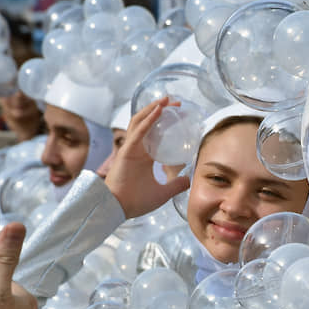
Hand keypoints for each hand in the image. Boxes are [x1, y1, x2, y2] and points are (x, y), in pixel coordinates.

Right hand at [104, 97, 190, 217]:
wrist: (119, 209)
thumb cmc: (136, 201)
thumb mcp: (164, 192)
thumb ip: (177, 185)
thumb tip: (190, 180)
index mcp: (144, 156)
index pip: (155, 134)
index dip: (165, 123)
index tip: (180, 116)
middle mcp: (136, 149)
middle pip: (148, 123)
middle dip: (161, 110)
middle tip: (176, 103)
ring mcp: (130, 148)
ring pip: (141, 122)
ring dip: (153, 108)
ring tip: (167, 99)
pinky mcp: (126, 151)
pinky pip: (139, 132)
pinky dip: (149, 120)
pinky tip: (158, 110)